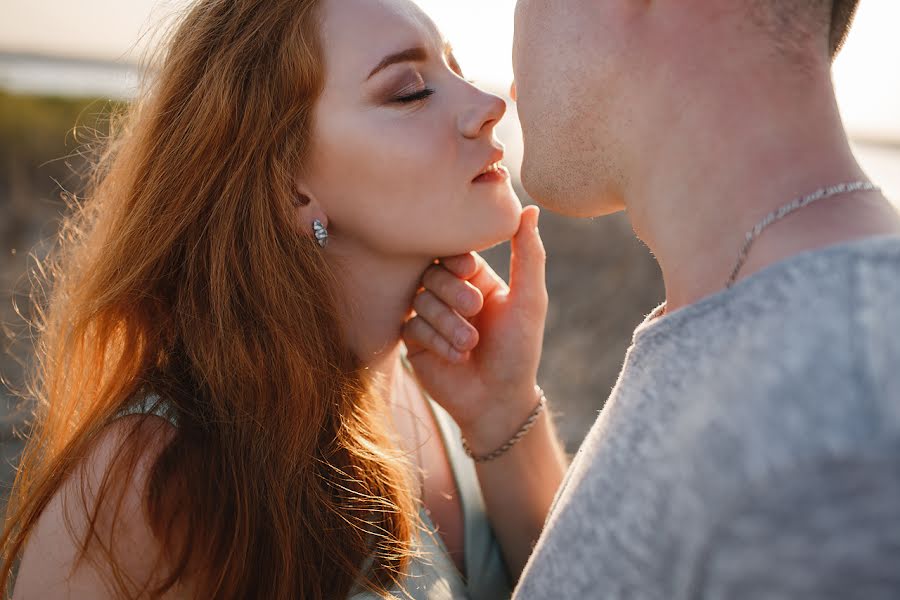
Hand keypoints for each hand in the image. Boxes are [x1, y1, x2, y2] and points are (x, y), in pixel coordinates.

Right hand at [402, 206, 547, 452]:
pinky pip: (411, 326)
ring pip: (420, 300)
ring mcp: (428, 317)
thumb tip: (531, 208)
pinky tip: (457, 357)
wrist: (499, 400)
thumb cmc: (520, 350)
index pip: (454, 250)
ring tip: (471, 344)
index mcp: (475, 278)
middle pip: (432, 273)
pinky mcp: (413, 341)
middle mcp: (449, 294)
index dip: (457, 259)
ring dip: (448, 323)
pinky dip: (436, 340)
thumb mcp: (529, 300)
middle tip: (475, 311)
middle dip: (453, 293)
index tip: (470, 271)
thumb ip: (529, 255)